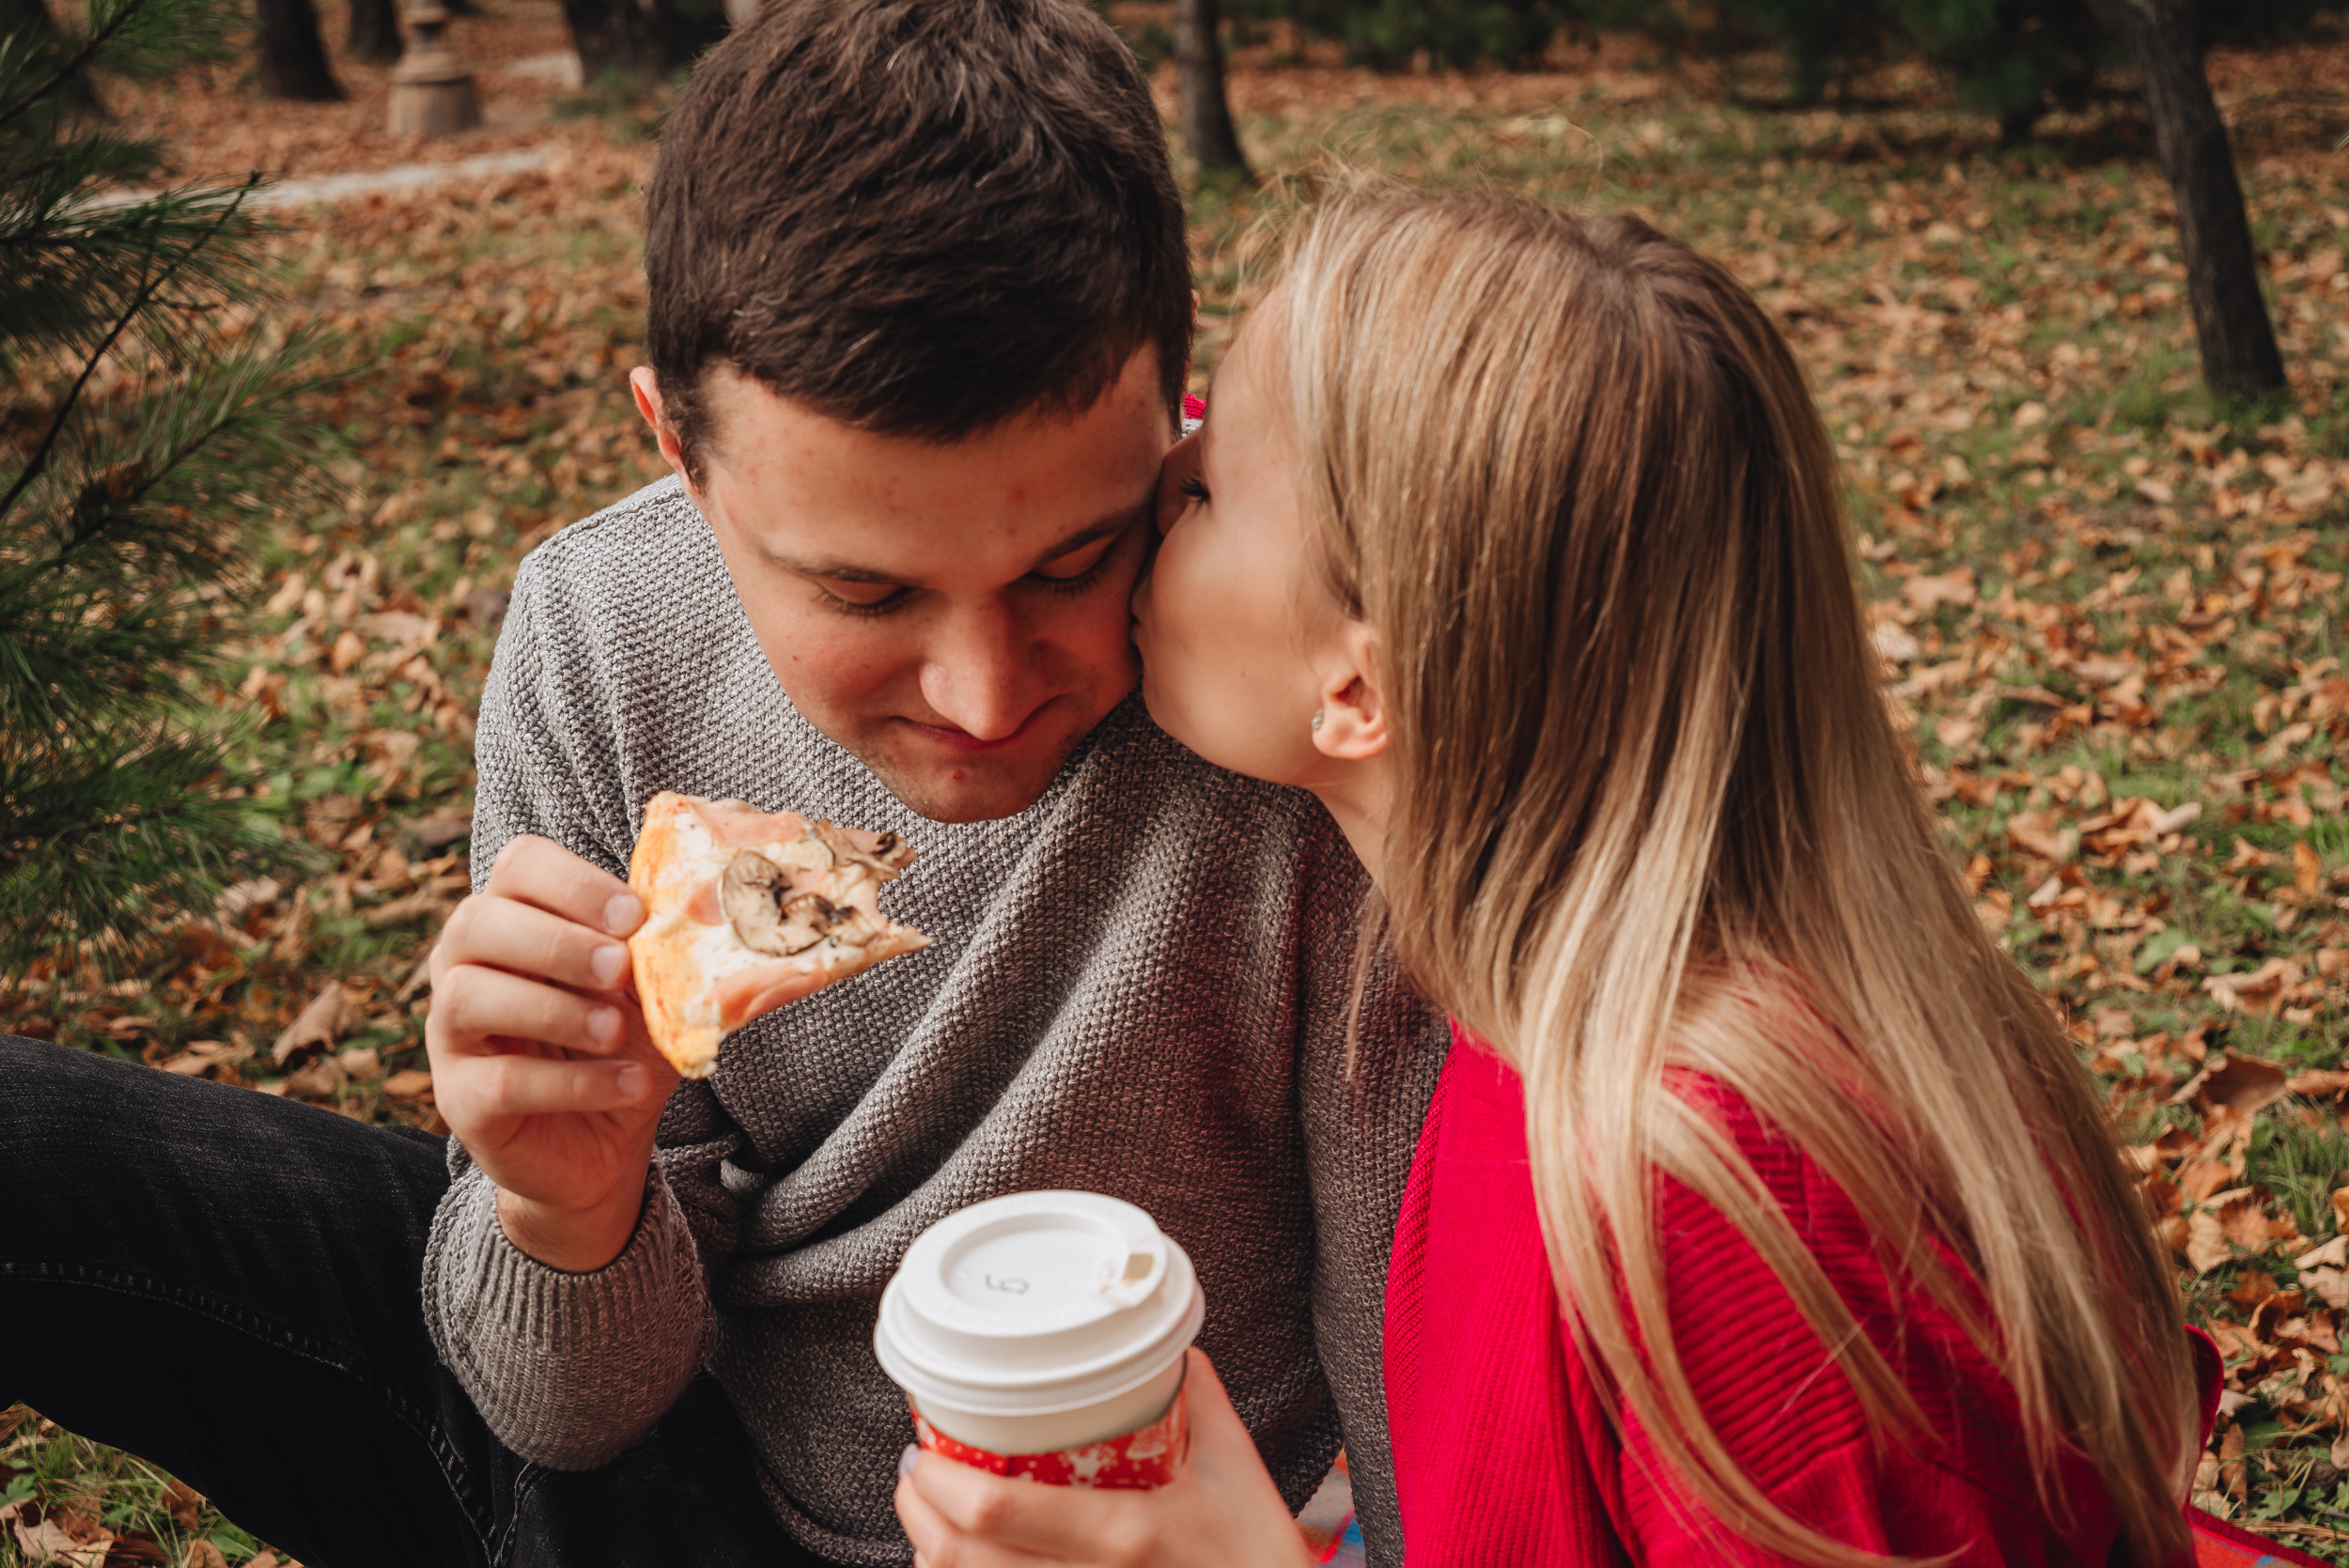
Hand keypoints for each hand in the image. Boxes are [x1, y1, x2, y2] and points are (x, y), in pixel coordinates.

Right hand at [425, 835, 679, 1270]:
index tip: (633, 916)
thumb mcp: (651, 989)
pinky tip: (631, 1083)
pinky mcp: (460, 1100)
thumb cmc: (621, 1043)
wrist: (601, 1142)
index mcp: (512, 916)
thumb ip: (663, 948)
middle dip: (556, 942)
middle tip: (619, 969)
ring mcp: (451, 1032)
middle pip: (479, 923)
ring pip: (471, 997)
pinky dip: (574, 1083)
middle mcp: (463, 963)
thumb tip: (704, 909)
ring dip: (554, 1009)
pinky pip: (502, 1081)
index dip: (573, 882)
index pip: (517, 865)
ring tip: (617, 1031)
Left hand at [895, 1351, 1318, 1567]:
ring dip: (932, 1559)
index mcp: (1125, 1536)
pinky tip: (966, 1567)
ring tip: (931, 1521)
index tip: (919, 1451)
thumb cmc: (1262, 1558)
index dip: (935, 1484)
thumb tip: (1169, 1346)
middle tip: (914, 1476)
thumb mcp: (1238, 1472)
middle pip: (961, 1563)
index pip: (996, 1513)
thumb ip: (1201, 1400)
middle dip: (916, 1515)